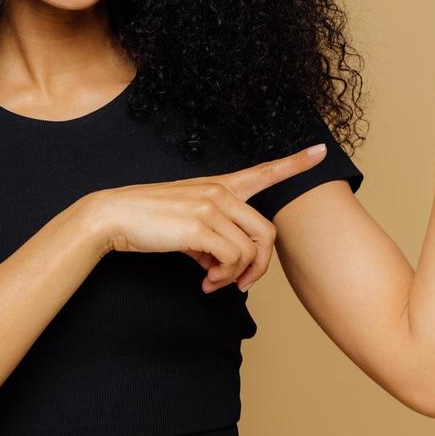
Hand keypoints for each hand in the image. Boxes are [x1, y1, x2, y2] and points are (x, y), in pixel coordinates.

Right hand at [85, 144, 328, 292]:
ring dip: (237, 277)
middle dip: (261, 267)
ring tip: (214, 284)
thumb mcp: (187, 225)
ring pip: (251, 250)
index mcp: (219, 186)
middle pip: (268, 233)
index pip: (264, 171)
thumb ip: (212, 240)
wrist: (114, 217)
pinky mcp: (199, 226)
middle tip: (242, 285)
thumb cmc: (148, 222)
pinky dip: (223, 278)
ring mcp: (210, 206)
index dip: (295, 163)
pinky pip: (232, 260)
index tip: (321, 150)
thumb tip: (224, 270)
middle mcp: (220, 192)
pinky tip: (205, 283)